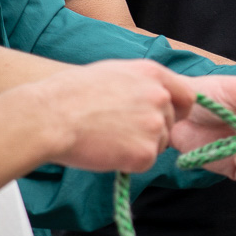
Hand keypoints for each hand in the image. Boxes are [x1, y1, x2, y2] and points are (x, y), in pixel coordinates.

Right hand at [31, 60, 189, 172]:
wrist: (49, 117)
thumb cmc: (68, 94)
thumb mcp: (111, 72)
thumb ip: (138, 83)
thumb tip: (149, 98)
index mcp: (152, 73)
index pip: (186, 95)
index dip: (177, 109)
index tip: (166, 118)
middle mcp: (159, 96)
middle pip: (171, 123)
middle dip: (151, 130)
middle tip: (118, 130)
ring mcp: (155, 125)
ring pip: (159, 144)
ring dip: (138, 147)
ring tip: (106, 138)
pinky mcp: (145, 153)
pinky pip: (144, 163)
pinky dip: (127, 163)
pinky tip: (105, 150)